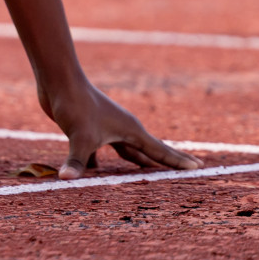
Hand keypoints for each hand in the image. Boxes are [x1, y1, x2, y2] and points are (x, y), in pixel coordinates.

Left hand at [42, 80, 200, 179]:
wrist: (59, 80)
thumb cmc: (76, 104)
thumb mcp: (80, 136)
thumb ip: (78, 161)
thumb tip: (66, 179)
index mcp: (130, 130)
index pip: (160, 151)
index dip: (178, 162)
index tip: (198, 168)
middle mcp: (123, 129)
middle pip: (149, 151)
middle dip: (166, 163)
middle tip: (187, 171)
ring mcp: (107, 129)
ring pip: (126, 151)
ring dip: (135, 164)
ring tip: (149, 176)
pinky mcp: (89, 129)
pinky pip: (99, 151)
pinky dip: (99, 164)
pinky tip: (95, 174)